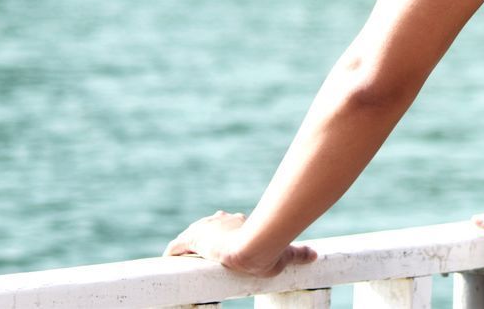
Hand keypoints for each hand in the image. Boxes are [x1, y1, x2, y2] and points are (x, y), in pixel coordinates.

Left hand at [164, 210, 315, 276]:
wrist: (252, 247)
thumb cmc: (270, 248)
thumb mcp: (286, 254)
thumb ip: (299, 254)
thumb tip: (317, 255)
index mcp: (240, 222)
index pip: (230, 222)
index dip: (229, 229)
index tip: (229, 236)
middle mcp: (221, 221)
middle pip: (211, 226)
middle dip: (208, 236)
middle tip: (206, 251)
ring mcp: (206, 229)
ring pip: (193, 236)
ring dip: (188, 247)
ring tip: (183, 260)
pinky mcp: (193, 240)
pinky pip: (176, 248)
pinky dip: (172, 254)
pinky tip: (166, 263)